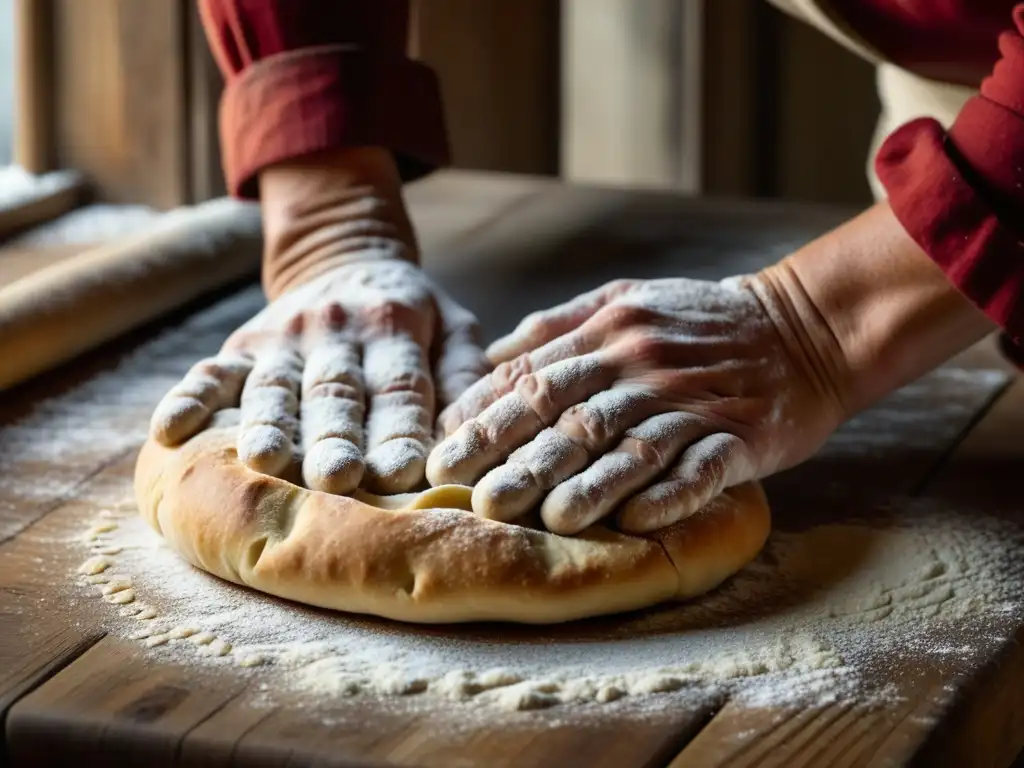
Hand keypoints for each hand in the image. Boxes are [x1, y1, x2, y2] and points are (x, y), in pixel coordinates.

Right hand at [150, 148, 487, 493]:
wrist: (344, 256)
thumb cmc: (412, 313)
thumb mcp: (454, 326)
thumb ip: (469, 373)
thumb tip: (477, 432)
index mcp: (395, 327)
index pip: (401, 387)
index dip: (401, 428)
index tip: (404, 472)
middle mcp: (337, 331)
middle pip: (335, 392)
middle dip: (335, 436)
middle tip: (337, 478)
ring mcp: (283, 338)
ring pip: (273, 386)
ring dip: (266, 424)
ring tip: (263, 459)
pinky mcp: (243, 345)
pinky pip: (211, 371)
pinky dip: (189, 399)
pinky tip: (169, 431)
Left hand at [426, 275, 845, 533]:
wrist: (803, 326)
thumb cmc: (700, 318)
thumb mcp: (626, 298)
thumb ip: (558, 324)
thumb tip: (493, 355)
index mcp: (610, 334)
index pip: (534, 379)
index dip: (485, 418)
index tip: (443, 454)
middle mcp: (644, 367)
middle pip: (572, 416)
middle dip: (518, 458)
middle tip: (473, 498)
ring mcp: (693, 402)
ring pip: (632, 445)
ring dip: (590, 484)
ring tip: (548, 520)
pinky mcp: (741, 435)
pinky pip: (703, 466)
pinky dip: (671, 492)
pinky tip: (638, 519)